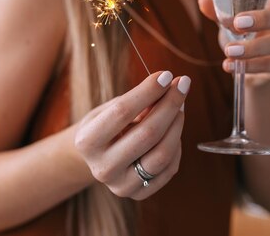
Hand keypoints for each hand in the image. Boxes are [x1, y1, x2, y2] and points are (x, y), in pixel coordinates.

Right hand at [74, 71, 189, 199]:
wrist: (96, 159)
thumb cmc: (105, 126)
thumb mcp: (110, 108)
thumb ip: (138, 100)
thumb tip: (171, 85)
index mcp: (86, 142)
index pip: (122, 111)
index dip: (147, 91)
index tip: (166, 74)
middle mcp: (102, 168)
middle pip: (147, 133)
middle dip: (169, 104)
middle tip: (182, 84)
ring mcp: (120, 185)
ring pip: (162, 154)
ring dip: (177, 125)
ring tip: (180, 106)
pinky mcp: (139, 194)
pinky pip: (169, 168)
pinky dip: (177, 145)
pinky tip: (173, 131)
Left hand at [198, 0, 269, 84]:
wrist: (256, 66)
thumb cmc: (248, 32)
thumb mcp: (233, 19)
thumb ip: (220, 10)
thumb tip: (203, 0)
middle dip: (263, 18)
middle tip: (238, 23)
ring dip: (254, 47)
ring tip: (229, 50)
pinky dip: (251, 66)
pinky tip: (230, 65)